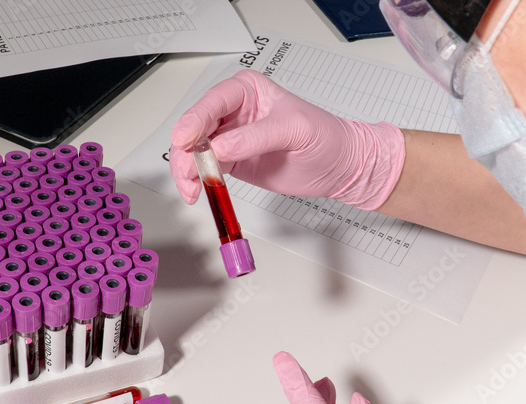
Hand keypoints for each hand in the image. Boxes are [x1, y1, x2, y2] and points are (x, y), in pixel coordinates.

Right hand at [168, 69, 404, 209]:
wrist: (340, 166)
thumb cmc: (325, 137)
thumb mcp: (293, 130)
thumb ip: (254, 138)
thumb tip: (220, 148)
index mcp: (247, 90)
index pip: (213, 101)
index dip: (195, 120)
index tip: (185, 140)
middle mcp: (234, 111)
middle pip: (196, 127)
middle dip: (186, 150)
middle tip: (187, 171)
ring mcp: (231, 137)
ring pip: (195, 150)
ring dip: (188, 170)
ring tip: (191, 189)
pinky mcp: (232, 161)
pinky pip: (206, 168)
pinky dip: (197, 181)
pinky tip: (197, 191)